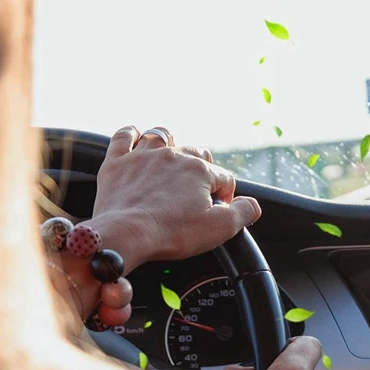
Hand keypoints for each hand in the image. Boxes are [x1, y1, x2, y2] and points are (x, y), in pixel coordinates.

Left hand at [91, 126, 260, 271]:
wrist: (126, 235)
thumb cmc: (172, 233)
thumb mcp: (220, 229)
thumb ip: (244, 213)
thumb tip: (253, 205)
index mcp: (200, 171)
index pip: (224, 178)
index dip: (226, 196)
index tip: (218, 211)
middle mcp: (173, 156)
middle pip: (196, 152)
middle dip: (202, 168)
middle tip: (198, 190)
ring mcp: (142, 156)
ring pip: (162, 136)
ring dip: (171, 144)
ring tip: (172, 158)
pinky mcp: (117, 163)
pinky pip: (124, 136)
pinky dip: (131, 134)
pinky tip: (136, 138)